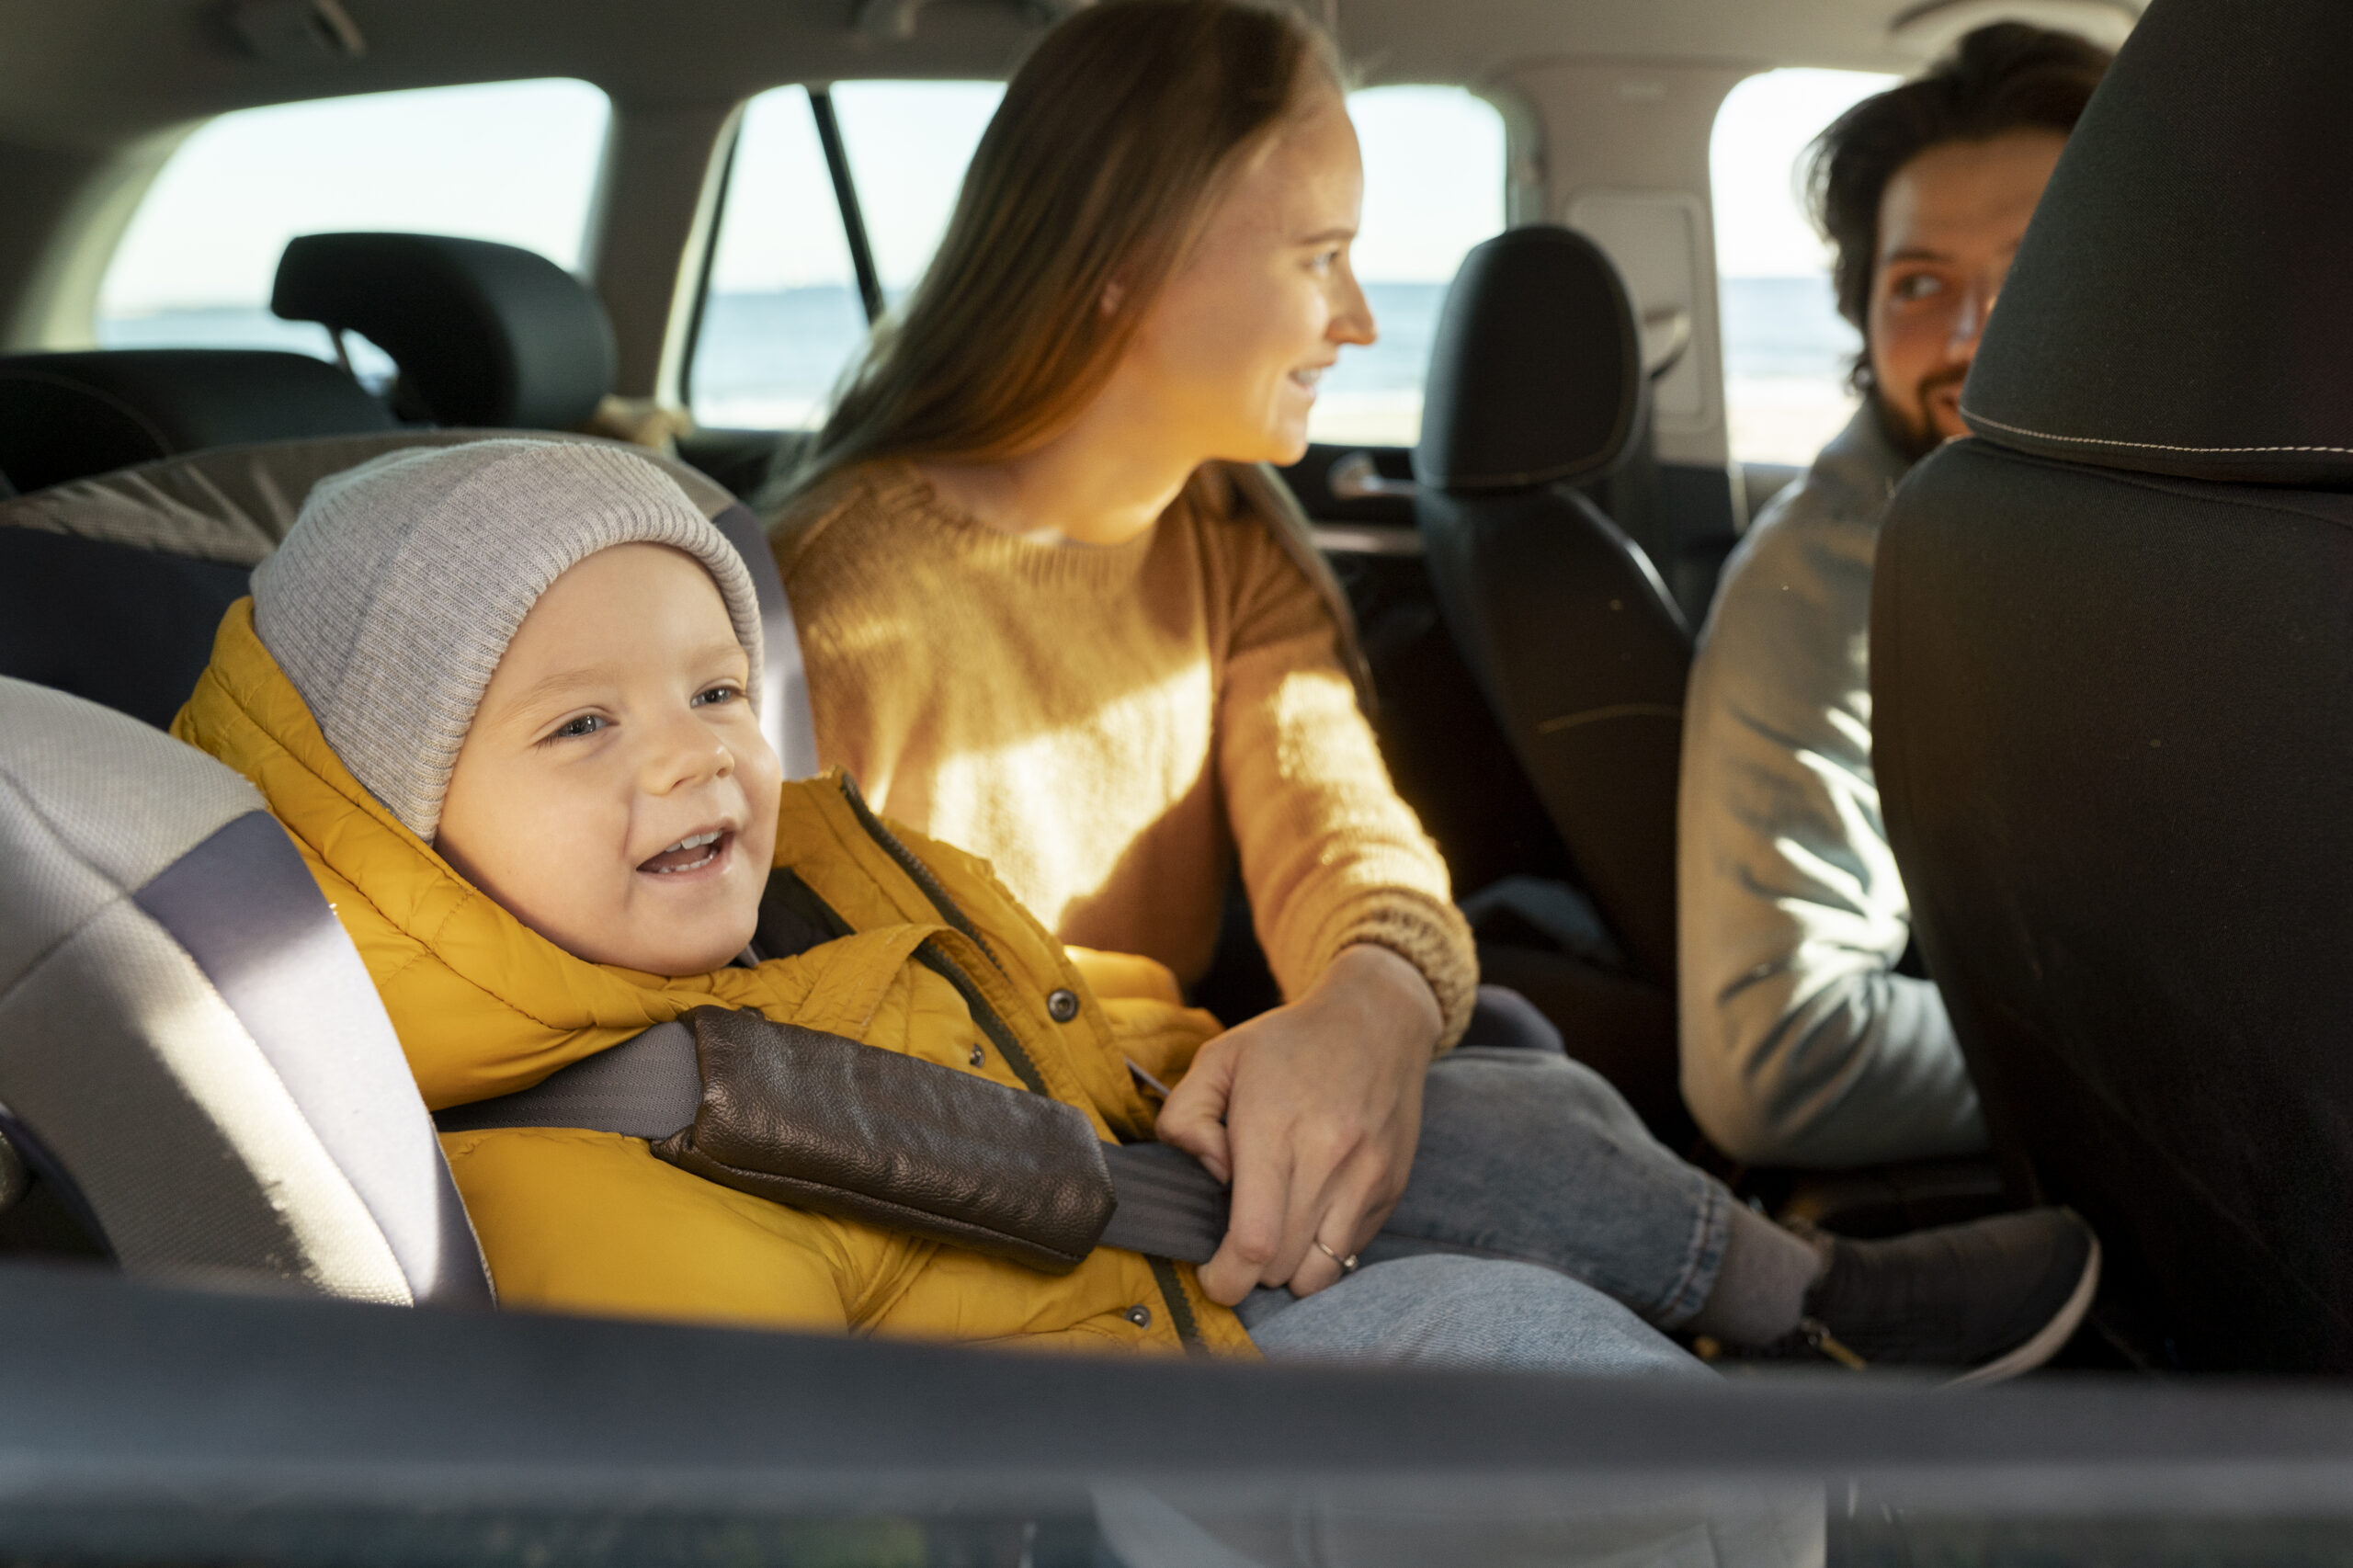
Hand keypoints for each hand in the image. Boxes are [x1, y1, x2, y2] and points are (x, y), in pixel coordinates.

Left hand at [1156, 945, 1440, 1305]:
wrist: (1378, 1020)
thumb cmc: (1289, 1042)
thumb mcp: (1217, 1059)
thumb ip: (1184, 1118)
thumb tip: (1209, 1176)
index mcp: (1275, 1129)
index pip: (1254, 1240)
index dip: (1224, 1277)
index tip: (1210, 1275)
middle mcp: (1328, 1159)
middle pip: (1282, 1267)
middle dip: (1248, 1275)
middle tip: (1234, 1245)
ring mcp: (1366, 1177)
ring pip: (1319, 1273)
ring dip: (1287, 1271)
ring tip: (1273, 1236)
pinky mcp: (1391, 1188)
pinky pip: (1349, 1252)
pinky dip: (1322, 1251)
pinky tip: (1306, 1215)